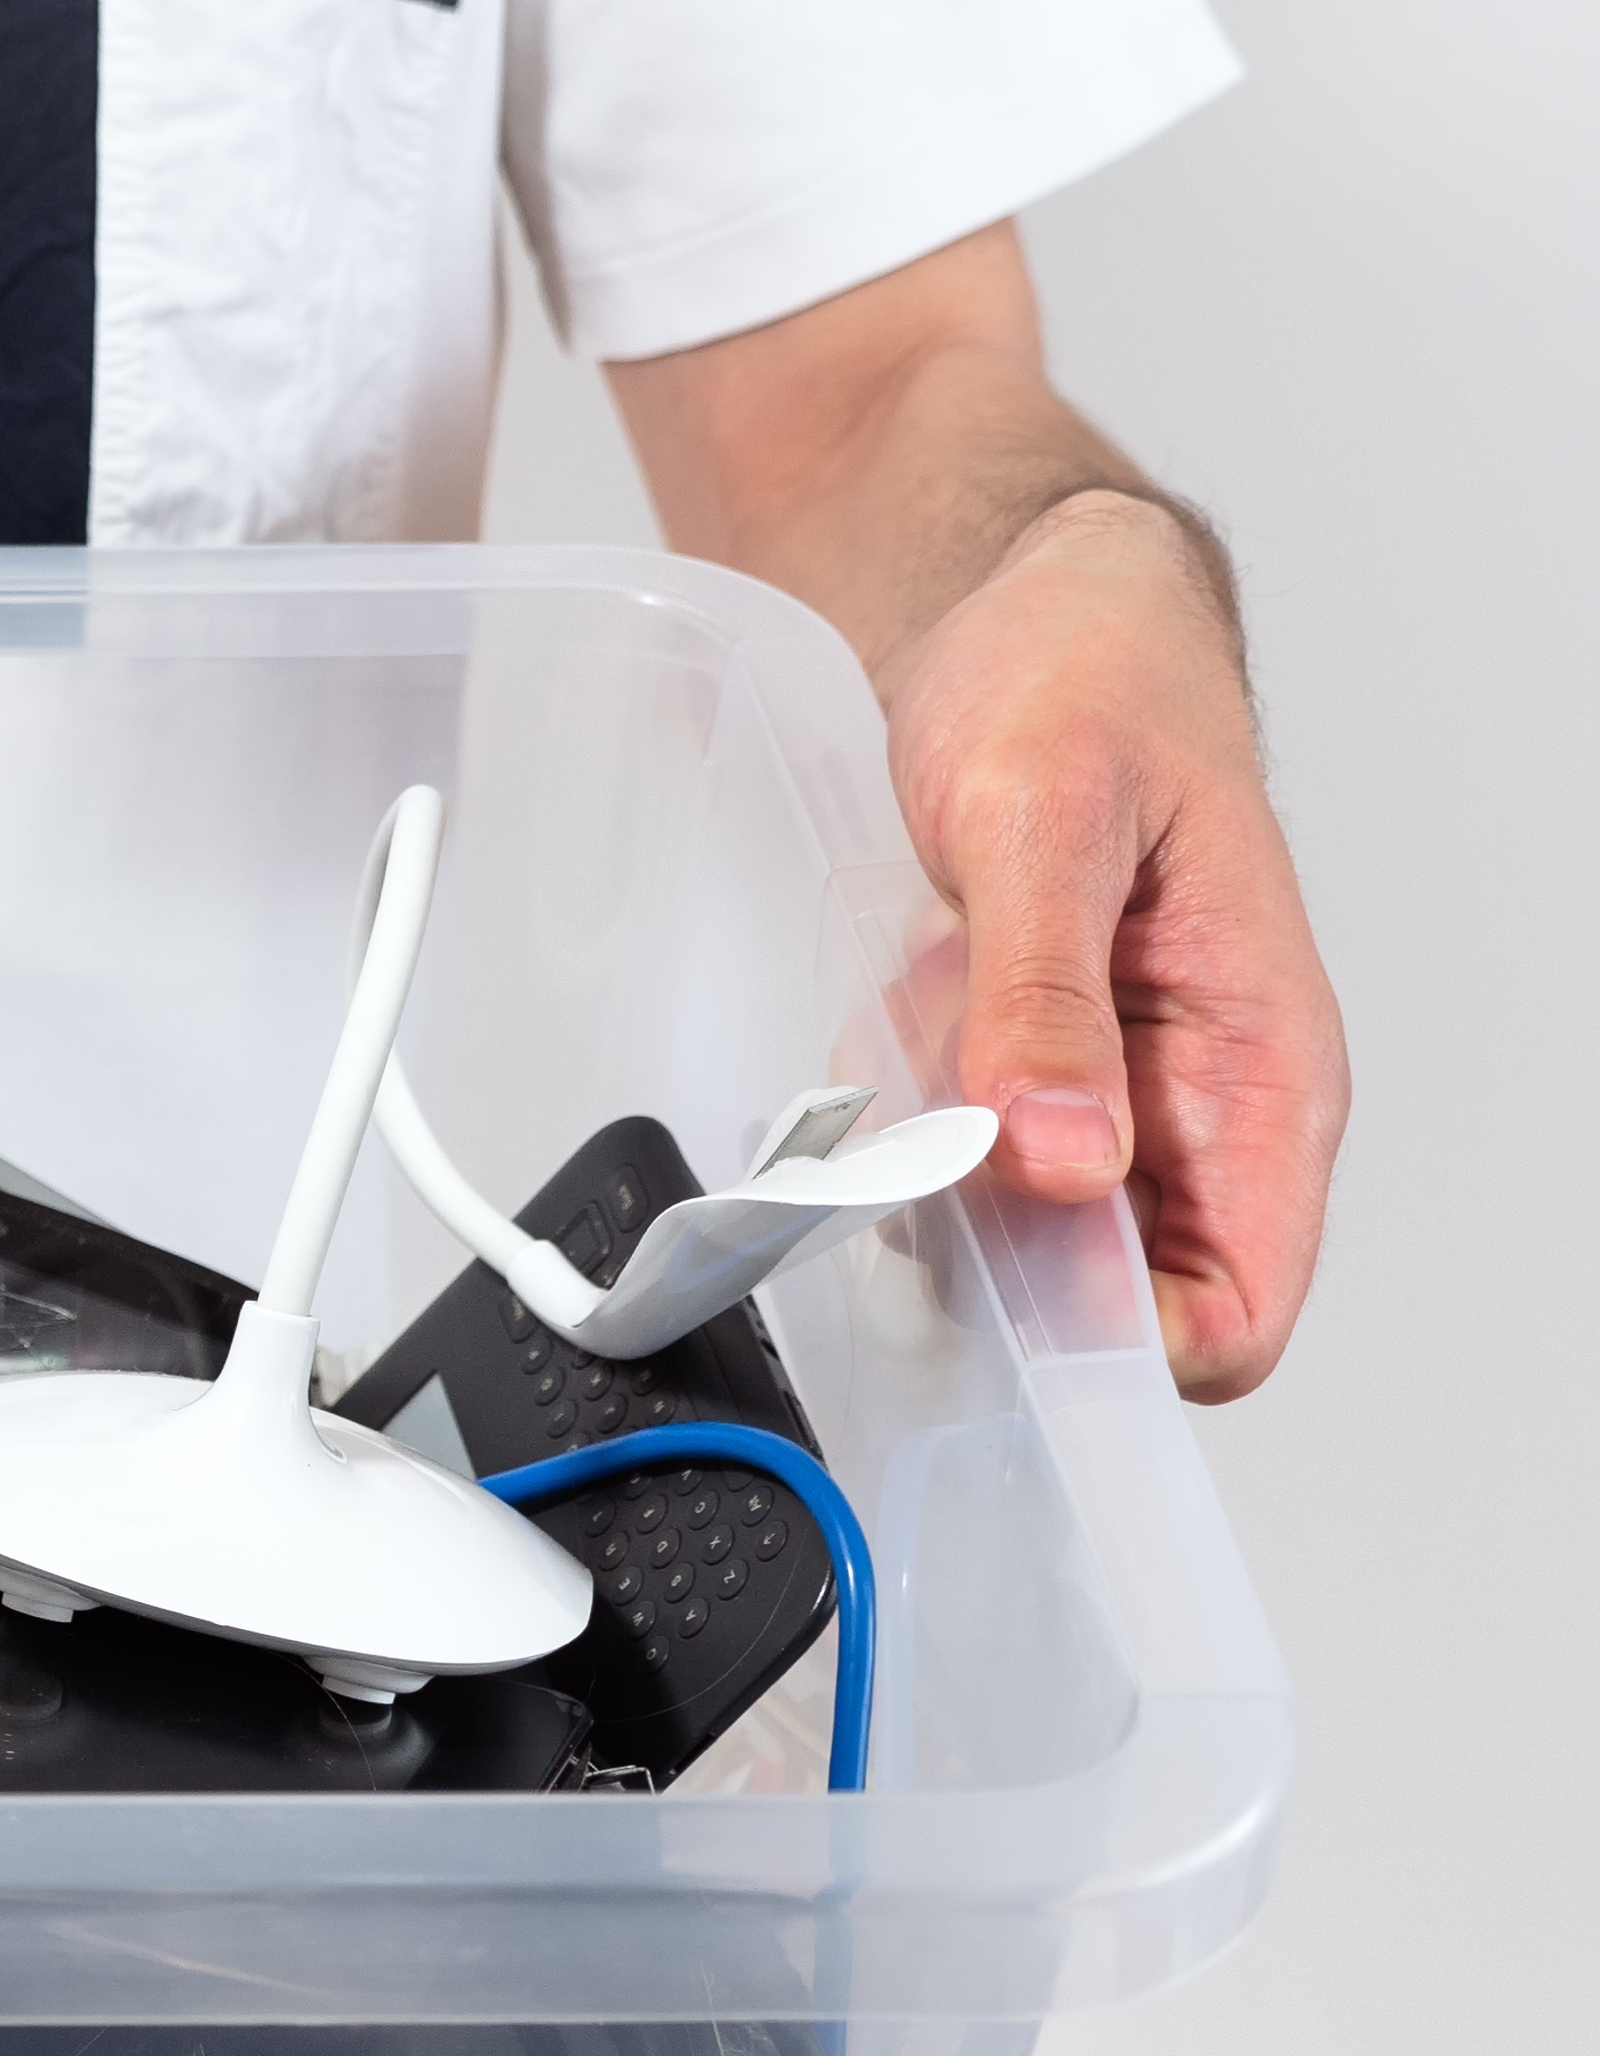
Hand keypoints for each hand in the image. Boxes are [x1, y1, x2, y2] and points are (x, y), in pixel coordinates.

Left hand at [879, 489, 1348, 1399]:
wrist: (1039, 607)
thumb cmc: (1086, 682)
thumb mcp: (1051, 823)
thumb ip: (1046, 1001)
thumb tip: (1060, 1164)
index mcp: (1262, 1070)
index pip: (1236, 1312)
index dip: (1123, 1348)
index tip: (1003, 1297)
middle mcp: (1198, 1105)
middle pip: (1113, 1302)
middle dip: (997, 1256)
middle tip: (916, 1145)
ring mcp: (1112, 1096)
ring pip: (1016, 1239)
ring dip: (929, 1173)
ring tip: (911, 1036)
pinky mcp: (1031, 1072)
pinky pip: (952, 1157)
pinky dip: (895, 1114)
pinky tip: (891, 1018)